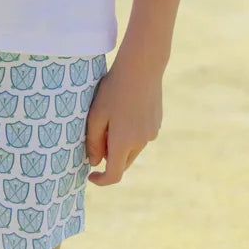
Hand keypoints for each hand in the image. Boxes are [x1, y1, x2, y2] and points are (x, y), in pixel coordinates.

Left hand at [85, 56, 162, 186]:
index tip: (91, 175)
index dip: (101, 180)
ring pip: (133, 149)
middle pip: (123, 162)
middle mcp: (140, 142)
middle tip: (99, 135)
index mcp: (123, 142)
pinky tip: (126, 110)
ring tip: (113, 117)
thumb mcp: (96, 114)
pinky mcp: (157, 124)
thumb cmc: (113, 89)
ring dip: (122, 143)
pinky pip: (141, 137)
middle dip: (110, 157)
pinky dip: (132, 133)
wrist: (142, 68)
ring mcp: (151, 133)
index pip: (114, 175)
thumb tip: (94, 162)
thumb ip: (93, 142)